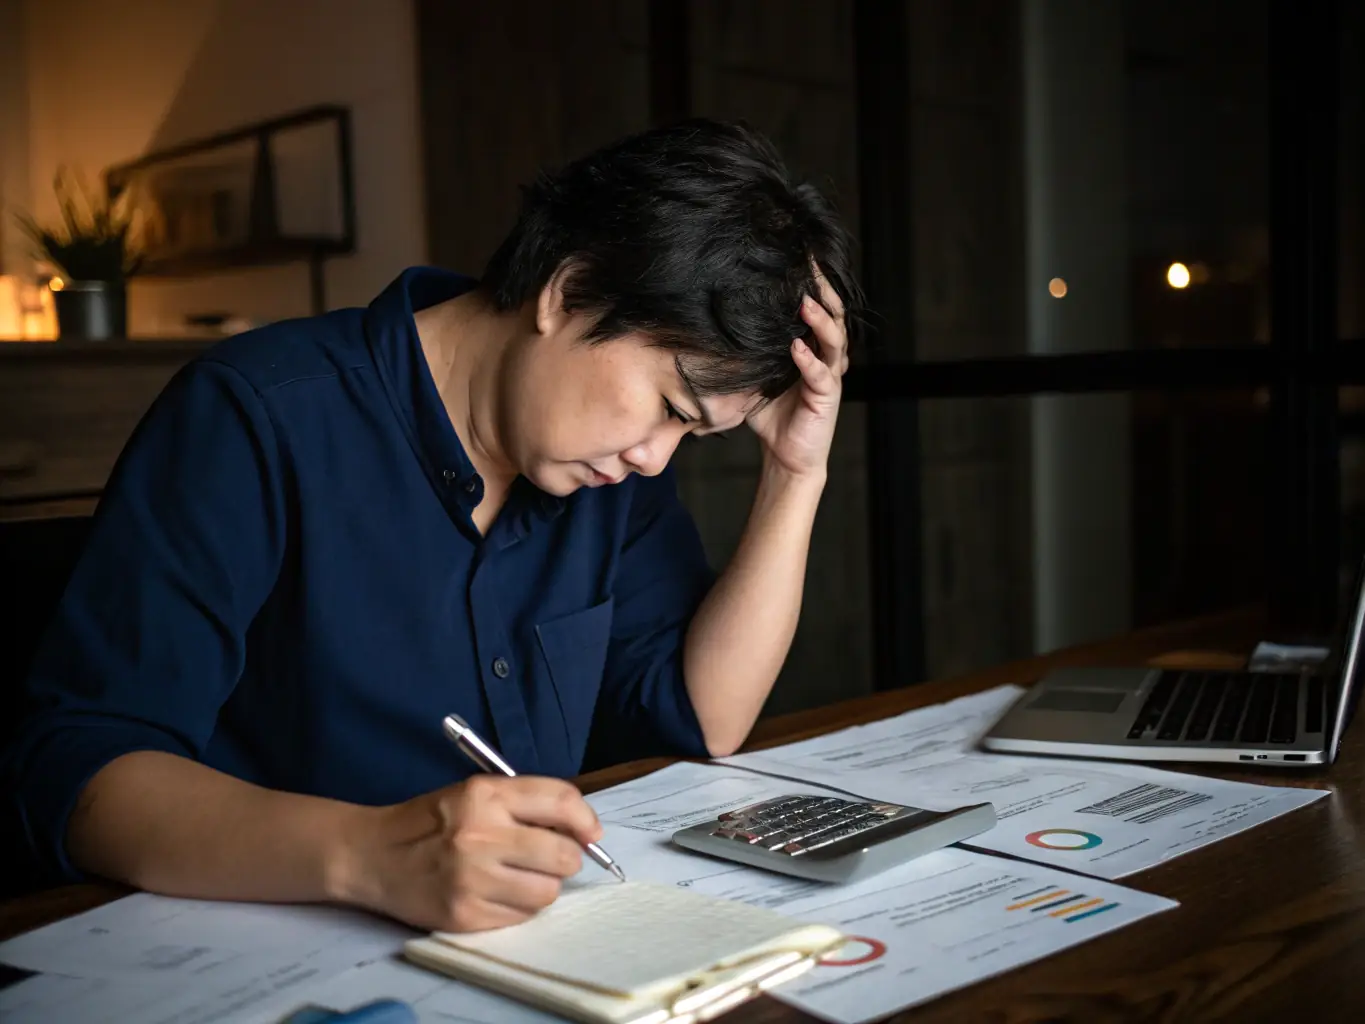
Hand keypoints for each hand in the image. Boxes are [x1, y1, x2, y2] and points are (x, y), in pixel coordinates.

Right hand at [350, 775, 602, 931]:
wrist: (370, 855)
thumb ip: (523, 804)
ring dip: (542, 886)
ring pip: (547, 892)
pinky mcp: (465, 915)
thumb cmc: (429, 822)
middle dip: (566, 858)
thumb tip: (579, 828)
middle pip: (563, 855)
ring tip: (519, 877)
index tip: (590, 833)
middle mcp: (481, 835)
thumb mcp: (473, 794)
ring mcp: (472, 879)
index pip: (560, 801)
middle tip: (551, 858)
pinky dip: (519, 907)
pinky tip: (497, 893)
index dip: (585, 820)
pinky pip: (521, 916)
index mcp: (485, 795)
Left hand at [745, 267, 848, 478]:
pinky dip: (809, 359)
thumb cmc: (771, 415)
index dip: (814, 284)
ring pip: (835, 341)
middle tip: (811, 267)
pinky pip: (820, 375)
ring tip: (806, 303)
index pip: (819, 308)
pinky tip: (797, 347)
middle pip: (834, 315)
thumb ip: (746, 353)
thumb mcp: (755, 376)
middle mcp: (827, 357)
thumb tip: (708, 328)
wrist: (785, 456)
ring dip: (820, 321)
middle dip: (824, 291)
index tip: (801, 258)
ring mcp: (830, 376)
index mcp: (813, 347)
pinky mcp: (826, 398)